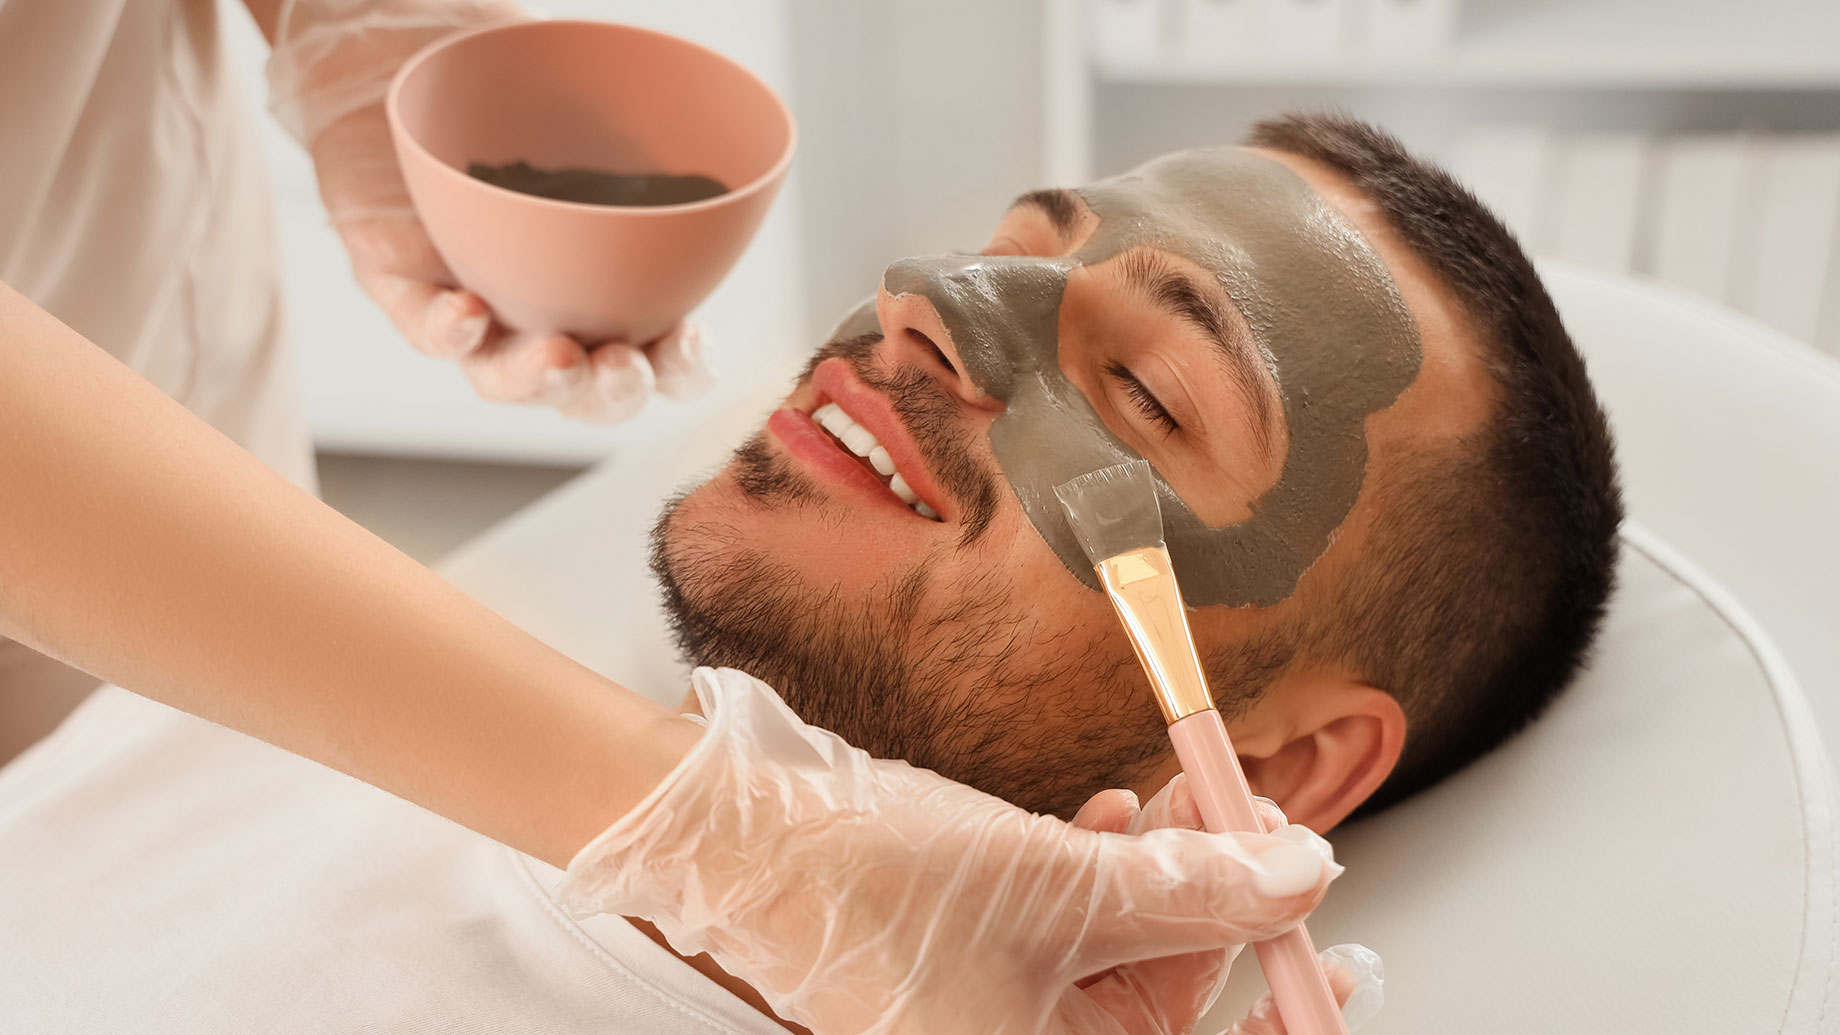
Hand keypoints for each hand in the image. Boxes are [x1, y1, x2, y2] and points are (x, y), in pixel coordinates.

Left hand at [266, 0, 715, 422]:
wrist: (404, 49)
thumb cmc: (521, 83)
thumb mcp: (604, 119)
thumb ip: (655, 159)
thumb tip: (720, 169)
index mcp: (609, 289)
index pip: (657, 357)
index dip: (681, 370)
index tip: (691, 342)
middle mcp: (543, 310)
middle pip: (584, 388)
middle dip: (611, 392)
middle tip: (624, 366)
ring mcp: (471, 303)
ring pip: (501, 376)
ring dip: (536, 381)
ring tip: (560, 358)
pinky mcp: (399, 284)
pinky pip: (420, 326)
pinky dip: (446, 332)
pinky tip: (469, 314)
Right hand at [556, 667, 1345, 1034]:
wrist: (743, 833)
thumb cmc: (874, 885)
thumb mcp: (1064, 884)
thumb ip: (1197, 886)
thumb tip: (1306, 875)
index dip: (1285, 1013)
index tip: (1344, 961)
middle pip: (1170, 998)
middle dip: (1223, 906)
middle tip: (1261, 822)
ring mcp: (998, 1008)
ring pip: (1125, 947)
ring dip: (1163, 870)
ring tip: (1180, 796)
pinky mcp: (977, 956)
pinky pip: (1070, 926)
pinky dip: (1102, 870)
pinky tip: (1110, 812)